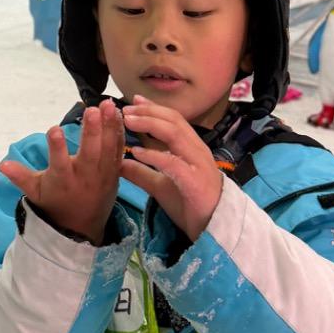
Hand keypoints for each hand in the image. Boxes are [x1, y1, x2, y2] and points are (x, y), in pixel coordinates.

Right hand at [0, 101, 123, 244]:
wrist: (82, 226)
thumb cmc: (55, 203)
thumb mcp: (35, 192)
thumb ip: (20, 176)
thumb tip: (2, 164)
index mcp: (63, 181)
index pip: (59, 163)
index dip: (57, 147)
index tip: (54, 129)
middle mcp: (85, 177)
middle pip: (90, 154)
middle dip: (92, 132)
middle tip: (93, 110)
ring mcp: (103, 175)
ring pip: (108, 149)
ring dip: (110, 126)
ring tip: (109, 105)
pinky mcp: (115, 173)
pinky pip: (118, 151)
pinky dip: (119, 132)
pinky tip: (118, 114)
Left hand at [119, 95, 223, 241]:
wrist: (213, 231)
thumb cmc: (190, 205)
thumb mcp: (160, 186)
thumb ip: (142, 173)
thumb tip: (120, 162)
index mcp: (191, 148)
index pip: (174, 120)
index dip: (154, 108)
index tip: (134, 101)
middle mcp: (197, 151)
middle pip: (174, 121)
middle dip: (149, 112)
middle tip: (126, 110)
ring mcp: (198, 164)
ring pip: (175, 135)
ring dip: (150, 124)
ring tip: (128, 122)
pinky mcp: (195, 182)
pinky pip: (174, 163)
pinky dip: (154, 155)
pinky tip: (137, 153)